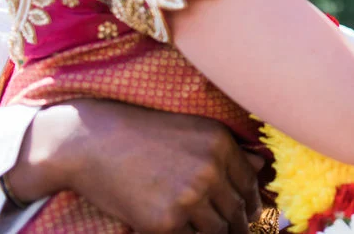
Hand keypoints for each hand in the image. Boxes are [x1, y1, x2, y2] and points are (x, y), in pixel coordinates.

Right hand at [6, 99, 261, 232]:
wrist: (92, 143)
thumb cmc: (141, 134)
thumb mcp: (191, 130)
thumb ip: (228, 150)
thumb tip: (261, 166)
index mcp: (220, 144)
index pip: (250, 182)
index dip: (252, 201)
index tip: (249, 212)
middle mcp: (210, 170)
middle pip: (238, 210)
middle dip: (239, 224)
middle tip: (237, 231)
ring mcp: (189, 198)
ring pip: (217, 230)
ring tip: (212, 232)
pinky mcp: (165, 222)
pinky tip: (184, 231)